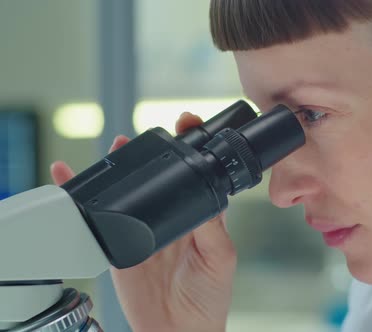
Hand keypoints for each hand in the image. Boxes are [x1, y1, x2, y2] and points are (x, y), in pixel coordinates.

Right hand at [51, 112, 236, 331]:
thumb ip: (212, 227)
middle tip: (145, 134)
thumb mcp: (220, 258)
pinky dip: (85, 200)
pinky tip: (73, 181)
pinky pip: (101, 218)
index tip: (189, 124)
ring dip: (122, 167)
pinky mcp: (120, 246)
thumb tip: (206, 196)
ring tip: (117, 147)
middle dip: (151, 152)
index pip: (196, 175)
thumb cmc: (208, 298)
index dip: (192, 147)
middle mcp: (171, 219)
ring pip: (130, 191)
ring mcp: (144, 230)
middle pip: (159, 177)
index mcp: (199, 217)